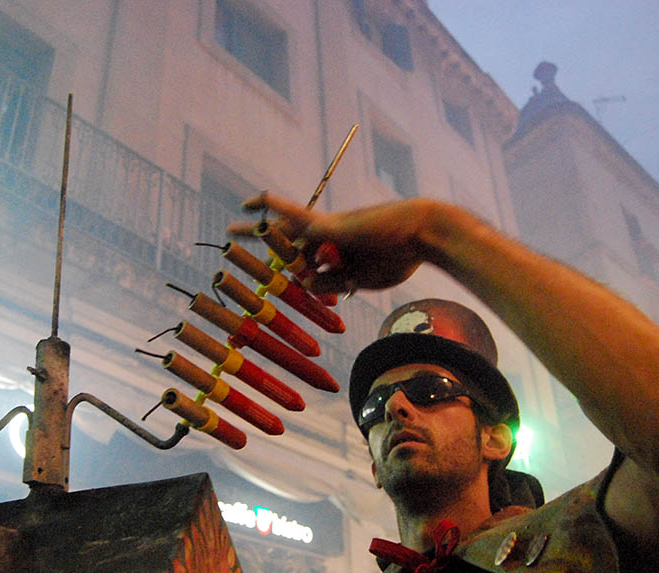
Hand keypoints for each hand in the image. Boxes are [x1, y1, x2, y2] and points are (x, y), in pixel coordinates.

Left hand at [228, 192, 441, 293]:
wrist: (426, 234)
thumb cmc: (402, 255)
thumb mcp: (363, 278)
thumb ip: (334, 282)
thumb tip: (302, 283)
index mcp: (340, 252)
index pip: (307, 260)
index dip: (293, 269)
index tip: (284, 277)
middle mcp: (331, 237)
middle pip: (289, 241)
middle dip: (264, 243)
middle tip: (236, 237)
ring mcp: (330, 230)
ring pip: (287, 231)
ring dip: (258, 232)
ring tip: (232, 229)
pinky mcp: (330, 226)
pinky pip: (295, 213)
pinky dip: (273, 207)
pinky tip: (251, 203)